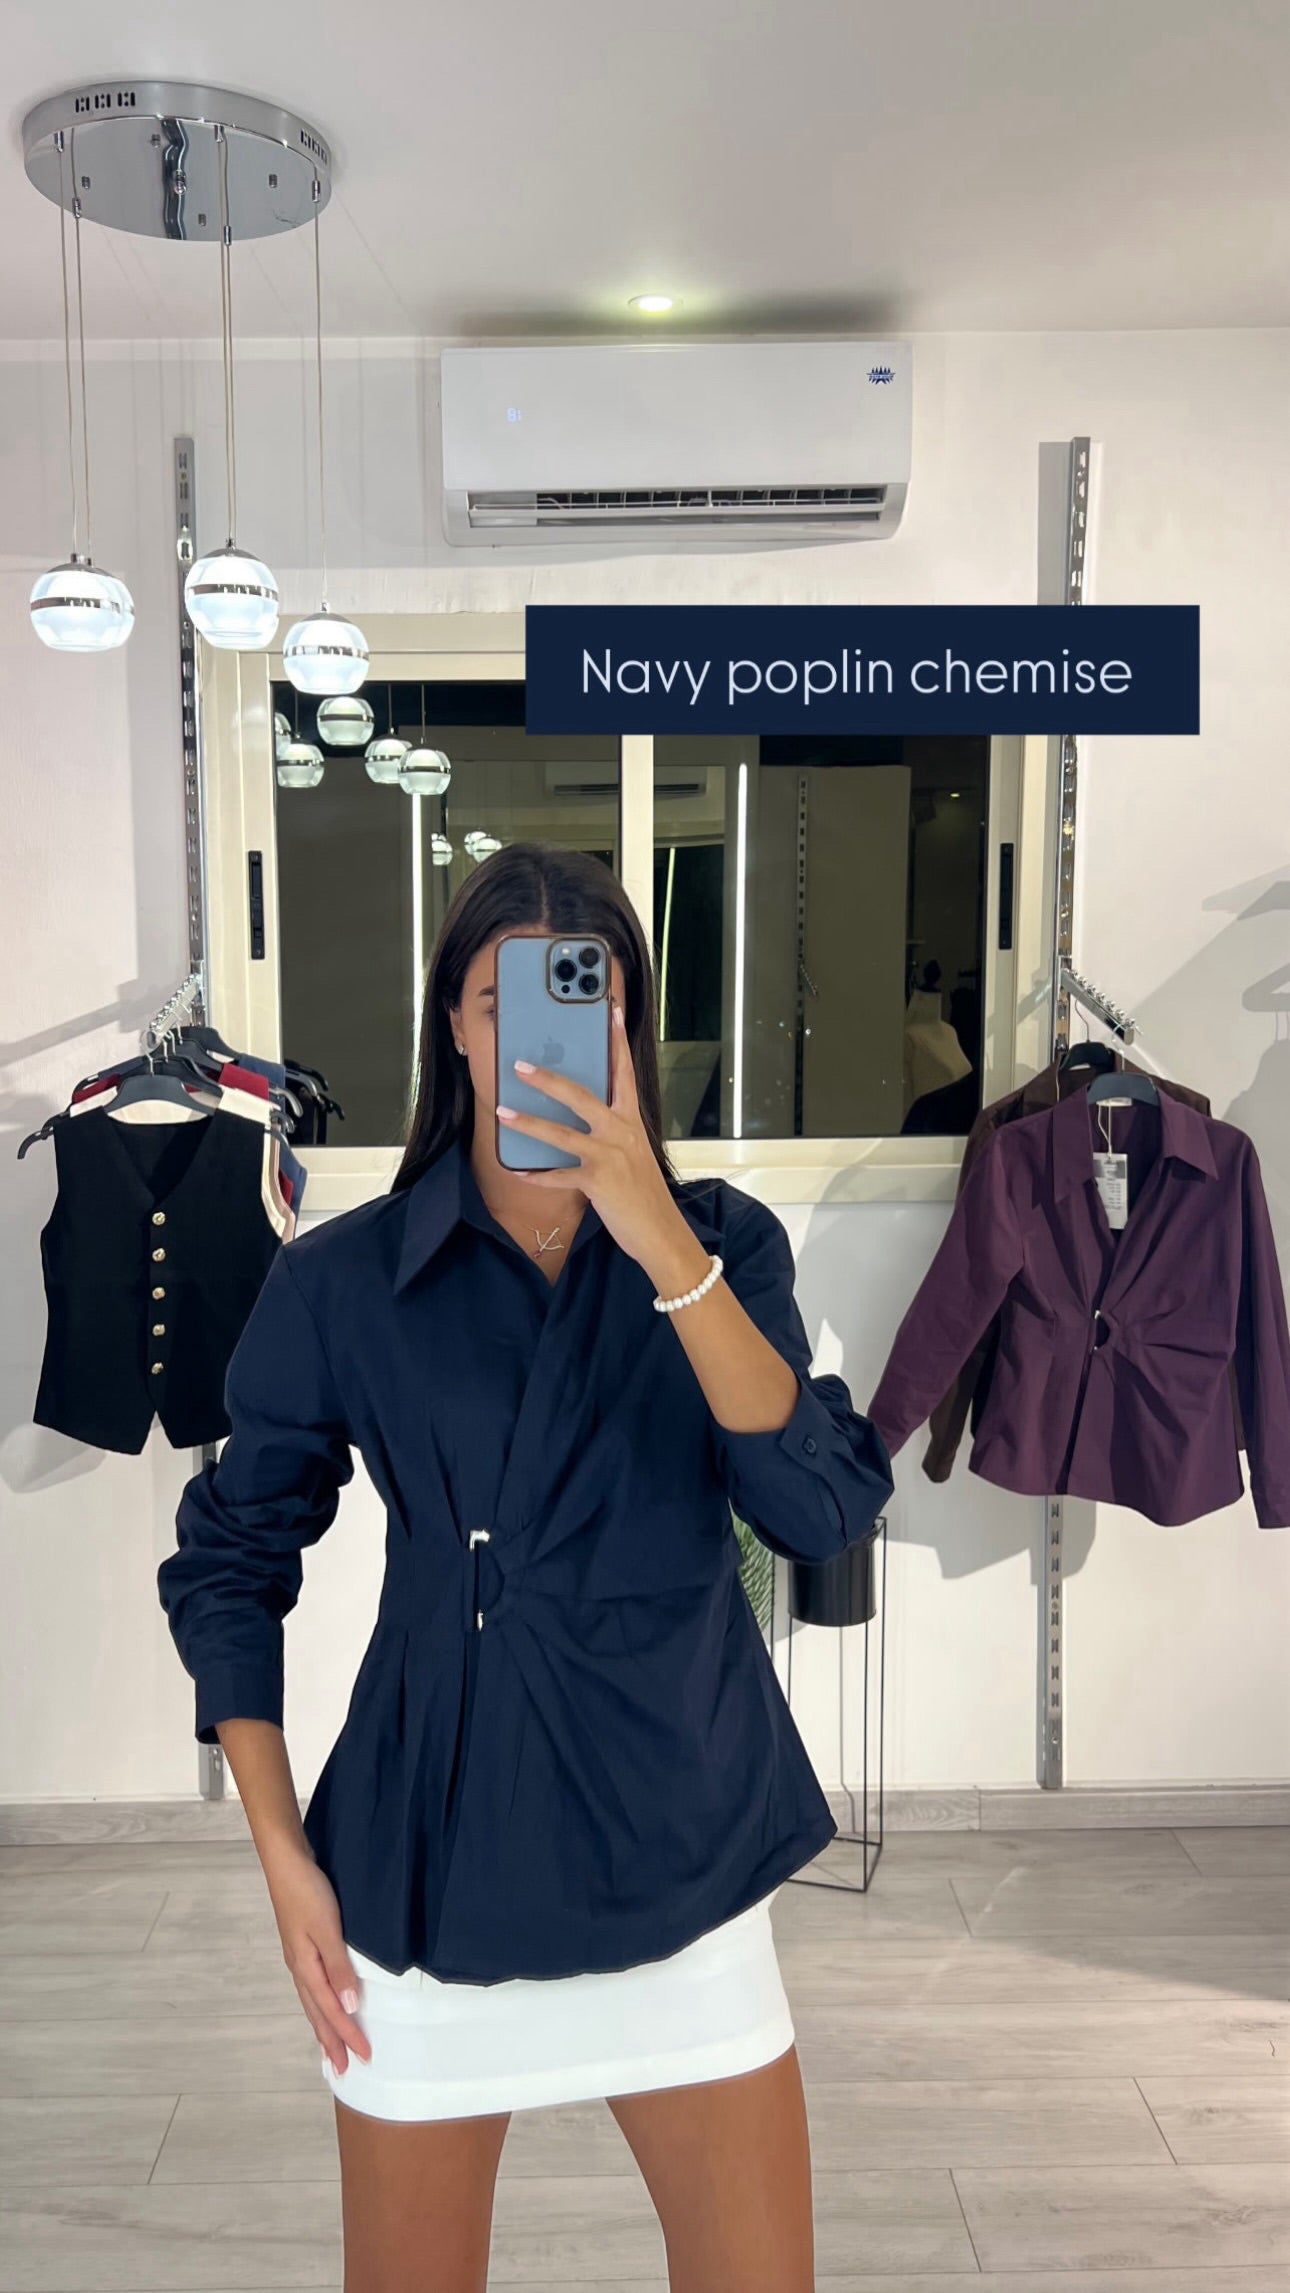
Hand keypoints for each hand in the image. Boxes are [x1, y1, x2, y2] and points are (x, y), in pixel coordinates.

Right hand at [262, 1840, 371, 2075]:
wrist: (286, 1862)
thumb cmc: (307, 1892)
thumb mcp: (327, 1928)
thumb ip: (339, 1966)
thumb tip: (350, 2004)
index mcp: (306, 1968)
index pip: (332, 2011)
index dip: (348, 2034)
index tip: (365, 2057)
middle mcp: (300, 1968)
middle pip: (318, 2014)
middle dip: (332, 2042)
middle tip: (344, 2069)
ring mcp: (298, 1958)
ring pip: (313, 2003)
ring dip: (324, 2027)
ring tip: (331, 2049)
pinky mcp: (302, 1945)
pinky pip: (313, 1987)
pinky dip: (321, 2005)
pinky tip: (326, 2003)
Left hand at [496, 1002, 711, 1293]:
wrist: (661, 1232)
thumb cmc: (644, 1193)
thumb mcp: (633, 1153)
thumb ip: (611, 1131)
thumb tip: (582, 1114)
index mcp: (631, 1121)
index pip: (624, 1072)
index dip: (616, 1040)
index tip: (609, 1010)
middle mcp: (621, 1133)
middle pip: (581, 1096)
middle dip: (548, 1079)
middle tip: (520, 1064)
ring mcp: (610, 1157)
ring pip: (561, 1134)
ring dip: (527, 1122)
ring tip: (500, 1111)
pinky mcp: (598, 1183)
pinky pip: (557, 1177)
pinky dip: (534, 1175)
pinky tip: (515, 1171)